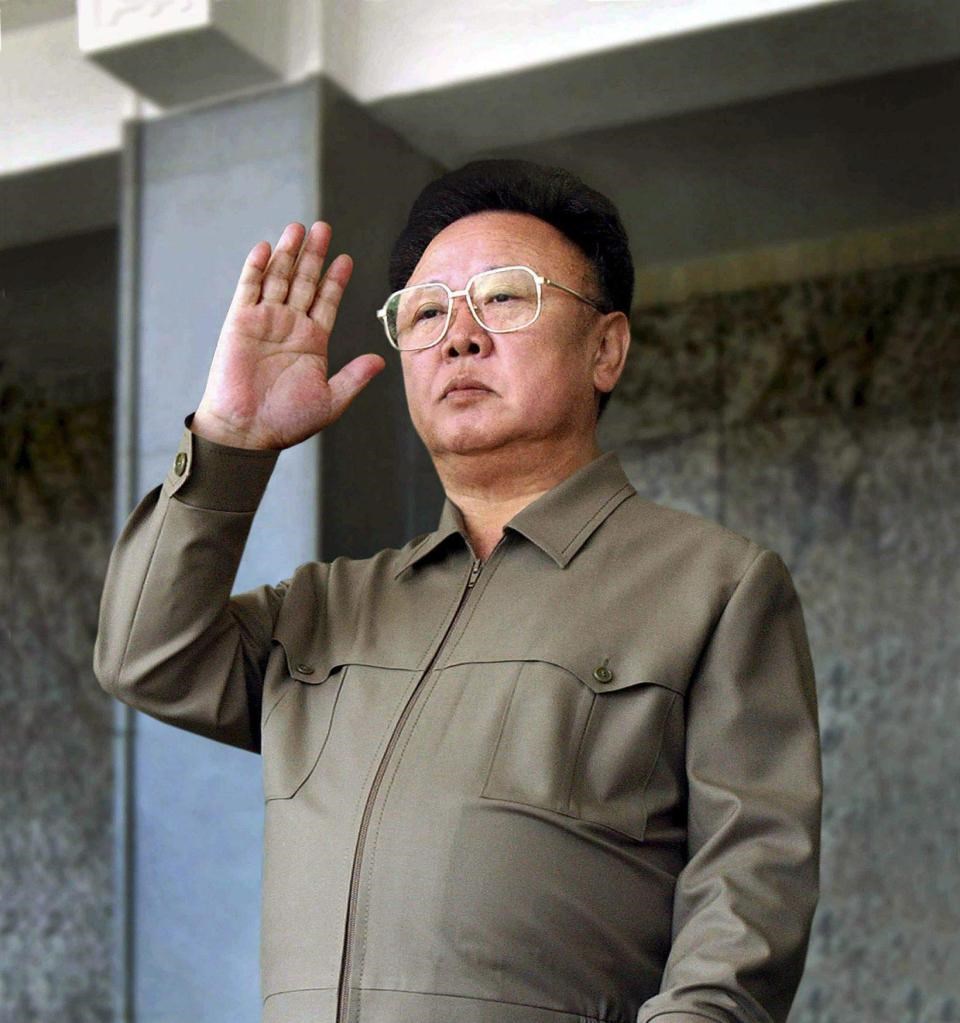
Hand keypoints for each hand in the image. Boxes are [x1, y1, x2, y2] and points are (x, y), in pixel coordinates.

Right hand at [192, 221, 384, 449]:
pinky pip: (249, 289)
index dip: (336, 280)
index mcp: (312, 341)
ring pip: (278, 278)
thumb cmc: (287, 422)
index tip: (346, 259)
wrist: (248, 431)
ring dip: (288, 253)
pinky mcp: (239, 322)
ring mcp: (264, 321)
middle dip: (314, 255)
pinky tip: (266, 248)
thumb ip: (353, 377)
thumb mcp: (330, 400)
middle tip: (324, 228)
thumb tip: (380, 360)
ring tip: (299, 228)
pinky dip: (256, 268)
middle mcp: (290, 326)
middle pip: (304, 281)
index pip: (327, 301)